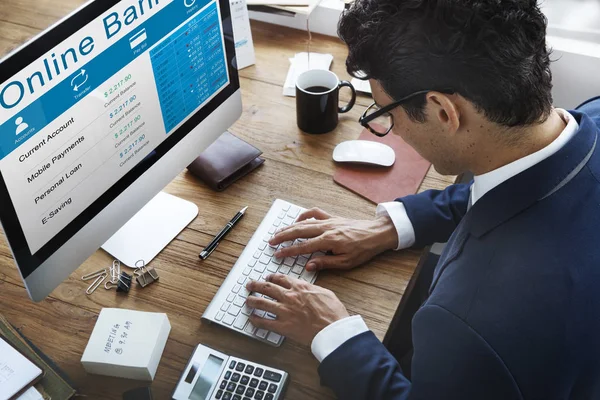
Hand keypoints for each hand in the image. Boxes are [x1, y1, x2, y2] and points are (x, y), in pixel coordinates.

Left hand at [246, 274, 348, 345]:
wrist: (333, 330)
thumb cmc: (333, 313)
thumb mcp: (326, 293)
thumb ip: (313, 289)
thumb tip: (308, 288)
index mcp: (300, 287)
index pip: (281, 279)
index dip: (272, 277)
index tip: (268, 278)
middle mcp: (289, 297)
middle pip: (267, 288)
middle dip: (256, 285)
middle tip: (250, 285)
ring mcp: (284, 311)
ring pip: (262, 303)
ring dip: (252, 301)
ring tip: (247, 300)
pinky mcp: (283, 326)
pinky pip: (265, 322)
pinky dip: (256, 320)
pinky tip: (252, 319)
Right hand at [270, 208, 397, 270]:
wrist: (377, 233)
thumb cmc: (364, 249)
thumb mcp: (346, 262)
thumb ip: (326, 263)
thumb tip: (308, 265)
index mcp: (329, 241)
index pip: (303, 246)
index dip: (288, 251)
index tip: (277, 254)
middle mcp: (326, 228)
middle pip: (299, 231)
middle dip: (283, 236)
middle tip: (271, 241)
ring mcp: (329, 221)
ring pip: (304, 222)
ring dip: (289, 227)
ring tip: (278, 232)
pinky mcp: (333, 217)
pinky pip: (314, 213)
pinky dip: (304, 216)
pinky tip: (297, 220)